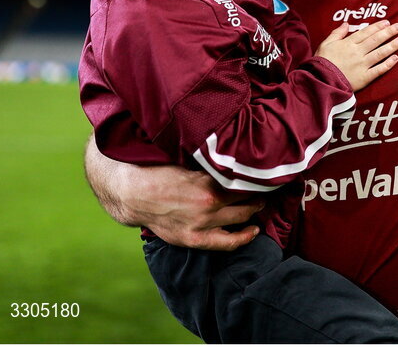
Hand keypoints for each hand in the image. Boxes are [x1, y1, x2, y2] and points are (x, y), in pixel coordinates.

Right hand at [85, 139, 263, 250]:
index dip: (256, 176)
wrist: (131, 193)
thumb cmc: (158, 171)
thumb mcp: (187, 159)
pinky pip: (226, 243)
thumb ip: (212, 163)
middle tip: (266, 186)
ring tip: (260, 203)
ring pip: (241, 218)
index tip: (264, 171)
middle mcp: (208, 205)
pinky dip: (243, 237)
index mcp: (207, 182)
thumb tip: (235, 154)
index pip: (244, 180)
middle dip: (259, 192)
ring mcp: (201, 224)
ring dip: (254, 210)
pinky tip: (253, 231)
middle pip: (247, 199)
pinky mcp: (192, 239)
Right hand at [316, 20, 397, 90]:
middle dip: (389, 32)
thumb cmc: (321, 62)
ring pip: (380, 53)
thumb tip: (345, 23)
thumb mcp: (326, 44)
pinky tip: (396, 58)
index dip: (377, 27)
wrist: (320, 81)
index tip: (387, 22)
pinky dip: (388, 64)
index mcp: (348, 44)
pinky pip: (378, 70)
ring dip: (392, 45)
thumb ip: (337, 33)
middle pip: (376, 40)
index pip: (366, 32)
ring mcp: (362, 65)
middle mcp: (357, 52)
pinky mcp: (364, 77)